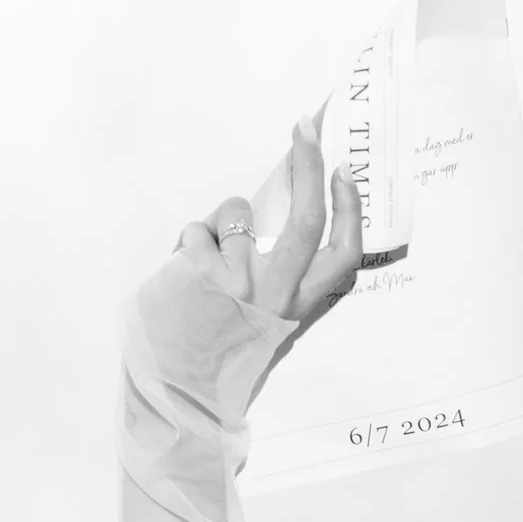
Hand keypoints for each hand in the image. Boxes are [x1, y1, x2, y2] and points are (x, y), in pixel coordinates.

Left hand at [181, 120, 361, 350]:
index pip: (342, 253)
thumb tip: (274, 223)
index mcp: (297, 306)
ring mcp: (239, 282)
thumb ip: (280, 284)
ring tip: (202, 260)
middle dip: (309, 164)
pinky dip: (186, 243)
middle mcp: (275, 293)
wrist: (174, 394)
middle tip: (304, 128)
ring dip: (216, 225)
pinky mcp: (200, 273)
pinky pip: (196, 231)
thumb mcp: (266, 327)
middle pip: (305, 217)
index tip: (343, 172)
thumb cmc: (218, 357)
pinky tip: (180, 274)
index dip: (348, 207)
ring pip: (236, 214)